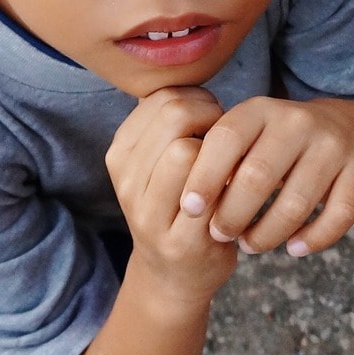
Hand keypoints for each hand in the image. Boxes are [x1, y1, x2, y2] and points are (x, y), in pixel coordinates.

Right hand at [104, 86, 237, 301]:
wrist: (175, 274)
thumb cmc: (180, 203)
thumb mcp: (162, 159)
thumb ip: (174, 121)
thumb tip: (198, 81)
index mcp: (121, 152)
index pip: (163, 96)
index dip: (200, 101)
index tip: (211, 123)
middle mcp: (126, 180)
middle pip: (175, 114)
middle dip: (212, 119)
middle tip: (225, 142)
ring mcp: (148, 213)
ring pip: (189, 150)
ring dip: (222, 154)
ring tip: (228, 168)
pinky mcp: (179, 241)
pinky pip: (212, 193)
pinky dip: (230, 186)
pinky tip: (233, 195)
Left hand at [175, 97, 353, 257]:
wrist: (345, 128)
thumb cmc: (275, 143)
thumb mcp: (246, 135)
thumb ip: (217, 158)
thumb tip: (186, 203)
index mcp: (261, 109)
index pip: (225, 139)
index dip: (204, 176)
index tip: (189, 209)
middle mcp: (299, 121)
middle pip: (257, 176)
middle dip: (233, 214)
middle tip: (220, 234)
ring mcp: (334, 144)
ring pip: (297, 203)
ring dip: (268, 234)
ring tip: (251, 245)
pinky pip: (337, 216)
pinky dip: (313, 239)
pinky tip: (293, 249)